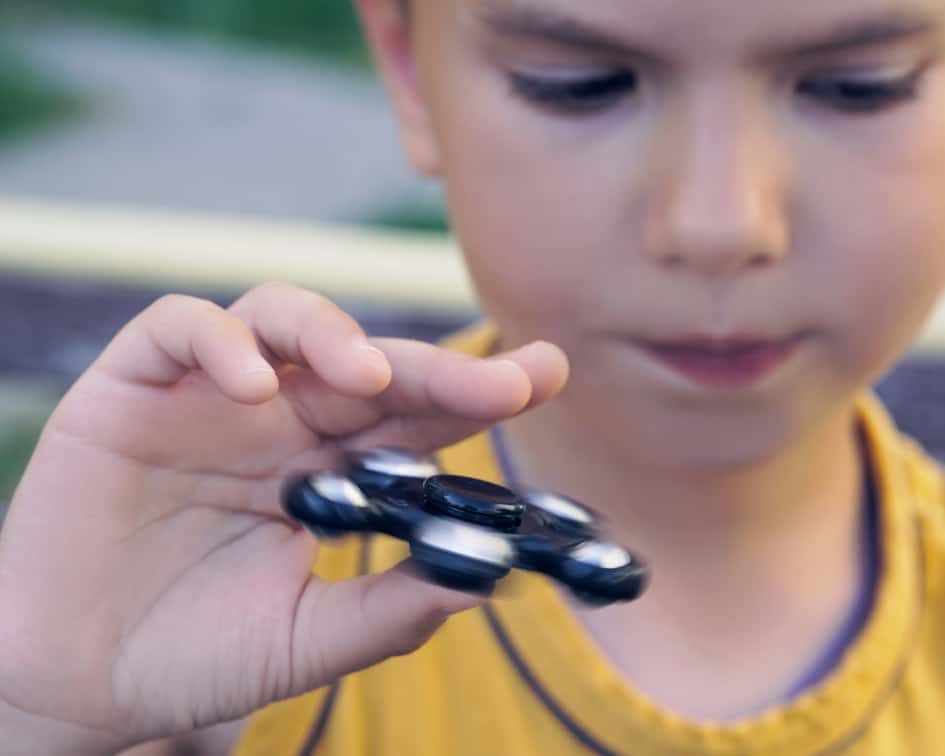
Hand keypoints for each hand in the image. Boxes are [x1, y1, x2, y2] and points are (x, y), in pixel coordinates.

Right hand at [0, 283, 567, 753]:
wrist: (83, 684)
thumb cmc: (199, 656)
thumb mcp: (307, 639)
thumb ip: (387, 609)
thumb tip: (486, 580)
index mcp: (329, 467)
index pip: (414, 413)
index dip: (478, 389)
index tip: (545, 375)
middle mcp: (279, 418)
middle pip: (367, 360)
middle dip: (433, 365)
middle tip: (498, 380)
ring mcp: (209, 396)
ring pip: (281, 316)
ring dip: (332, 334)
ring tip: (367, 377)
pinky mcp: (133, 388)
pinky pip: (180, 330)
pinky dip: (220, 343)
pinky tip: (253, 389)